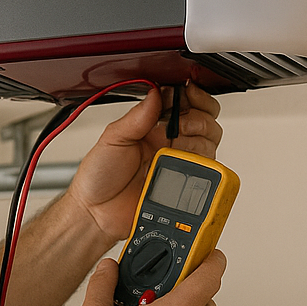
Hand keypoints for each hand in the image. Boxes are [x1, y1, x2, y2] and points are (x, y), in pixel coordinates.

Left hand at [66, 83, 222, 244]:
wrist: (97, 212)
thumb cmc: (99, 177)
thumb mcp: (112, 139)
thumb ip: (136, 117)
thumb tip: (156, 93)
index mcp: (153, 127)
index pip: (185, 104)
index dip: (192, 95)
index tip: (188, 92)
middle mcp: (169, 143)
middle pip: (206, 122)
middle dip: (199, 117)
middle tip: (179, 125)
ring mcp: (178, 164)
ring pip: (209, 144)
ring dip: (198, 139)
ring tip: (175, 146)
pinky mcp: (184, 185)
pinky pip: (205, 171)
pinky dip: (200, 164)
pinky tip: (181, 165)